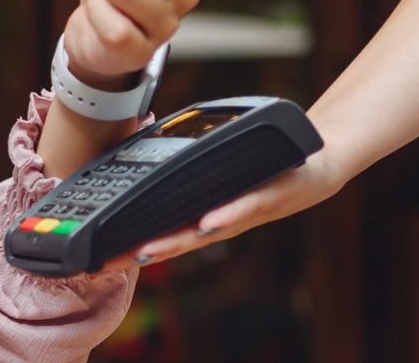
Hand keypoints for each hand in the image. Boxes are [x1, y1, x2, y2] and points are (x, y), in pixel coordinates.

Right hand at [98, 140, 357, 271]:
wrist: (321, 163)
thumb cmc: (267, 168)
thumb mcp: (222, 168)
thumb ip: (190, 168)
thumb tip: (149, 154)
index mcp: (205, 212)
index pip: (161, 231)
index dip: (129, 246)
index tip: (97, 258)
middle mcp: (221, 219)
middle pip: (175, 240)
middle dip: (139, 252)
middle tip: (107, 263)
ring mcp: (244, 210)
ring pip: (205, 231)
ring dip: (176, 242)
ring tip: (147, 250)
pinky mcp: (272, 194)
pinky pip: (246, 205)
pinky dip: (227, 215)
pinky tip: (207, 222)